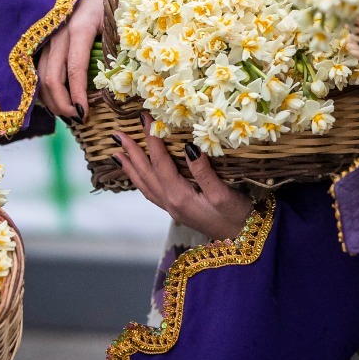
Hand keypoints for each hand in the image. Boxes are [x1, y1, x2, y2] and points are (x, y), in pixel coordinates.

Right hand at [37, 0, 106, 120]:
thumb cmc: (109, 1)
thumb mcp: (118, 20)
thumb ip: (117, 47)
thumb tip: (118, 82)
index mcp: (79, 27)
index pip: (74, 69)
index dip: (77, 95)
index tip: (85, 114)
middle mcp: (58, 33)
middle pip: (52, 77)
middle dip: (63, 103)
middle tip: (78, 118)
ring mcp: (47, 36)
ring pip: (41, 75)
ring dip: (52, 100)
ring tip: (69, 113)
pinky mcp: (43, 40)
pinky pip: (39, 69)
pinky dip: (46, 88)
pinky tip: (58, 100)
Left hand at [114, 114, 253, 240]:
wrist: (242, 241)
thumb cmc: (237, 216)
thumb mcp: (223, 194)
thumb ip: (204, 171)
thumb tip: (188, 146)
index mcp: (179, 196)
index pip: (160, 162)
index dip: (152, 139)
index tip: (144, 118)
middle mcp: (170, 202)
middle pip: (146, 173)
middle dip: (131, 152)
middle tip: (117, 135)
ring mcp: (171, 208)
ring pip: (144, 184)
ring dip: (130, 167)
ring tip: (117, 153)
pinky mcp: (177, 211)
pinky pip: (150, 192)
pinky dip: (140, 180)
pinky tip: (138, 174)